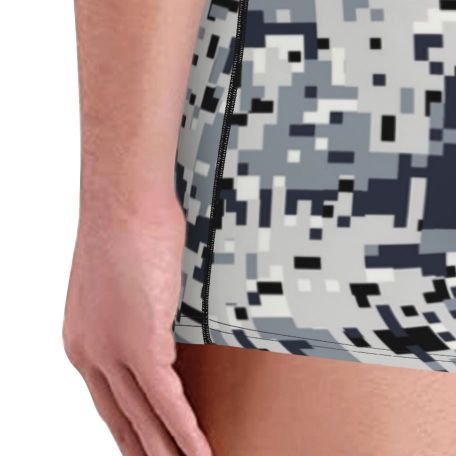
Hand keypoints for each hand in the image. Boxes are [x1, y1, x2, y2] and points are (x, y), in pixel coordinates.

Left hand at [63, 198, 210, 455]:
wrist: (124, 200)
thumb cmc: (127, 220)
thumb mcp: (124, 275)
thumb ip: (136, 306)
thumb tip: (159, 316)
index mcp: (83, 339)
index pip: (107, 399)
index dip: (127, 429)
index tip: (142, 446)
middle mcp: (90, 353)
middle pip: (121, 417)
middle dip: (144, 449)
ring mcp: (113, 350)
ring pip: (144, 416)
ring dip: (168, 449)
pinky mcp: (142, 341)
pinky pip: (167, 398)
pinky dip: (184, 428)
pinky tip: (197, 447)